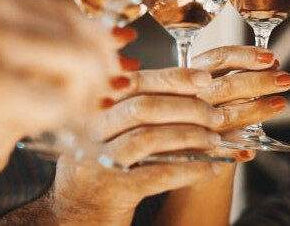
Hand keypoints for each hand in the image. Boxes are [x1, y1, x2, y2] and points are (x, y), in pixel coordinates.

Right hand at [0, 0, 120, 222]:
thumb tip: (121, 42)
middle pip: (79, 32)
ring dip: (88, 93)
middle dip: (103, 66)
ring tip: (81, 110)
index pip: (65, 6)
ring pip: (78, 62)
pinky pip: (59, 100)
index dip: (99, 35)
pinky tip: (63, 124)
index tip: (117, 58)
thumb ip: (46, 39)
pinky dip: (69, 115)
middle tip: (108, 89)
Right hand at [49, 46, 289, 225]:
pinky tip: (209, 168)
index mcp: (92, 109)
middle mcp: (90, 131)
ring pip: (149, 138)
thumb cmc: (100, 168)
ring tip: (216, 139)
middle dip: (186, 107)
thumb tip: (187, 87)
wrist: (73, 215)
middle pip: (141, 107)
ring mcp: (98, 161)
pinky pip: (157, 174)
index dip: (171, 78)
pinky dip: (188, 169)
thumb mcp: (107, 133)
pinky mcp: (113, 191)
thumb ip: (134, 109)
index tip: (203, 77)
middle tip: (216, 114)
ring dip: (190, 136)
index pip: (133, 83)